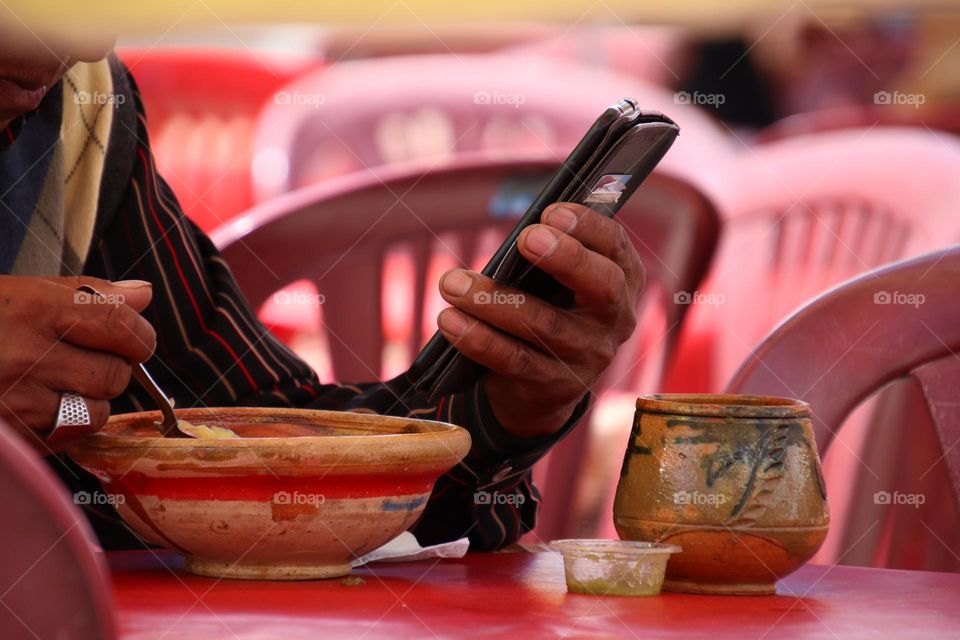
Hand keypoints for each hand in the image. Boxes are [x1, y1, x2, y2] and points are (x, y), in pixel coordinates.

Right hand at [0, 276, 155, 450]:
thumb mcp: (19, 292)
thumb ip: (87, 294)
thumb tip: (144, 294)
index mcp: (34, 309)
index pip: (122, 325)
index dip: (139, 335)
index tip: (132, 338)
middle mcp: (28, 356)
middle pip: (116, 374)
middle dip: (112, 369)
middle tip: (83, 360)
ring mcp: (16, 402)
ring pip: (96, 413)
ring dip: (89, 402)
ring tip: (56, 385)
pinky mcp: (14, 437)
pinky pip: (66, 440)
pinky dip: (63, 428)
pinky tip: (36, 407)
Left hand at [436, 203, 644, 437]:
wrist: (542, 389)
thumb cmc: (548, 309)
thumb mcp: (558, 282)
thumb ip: (547, 256)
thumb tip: (516, 238)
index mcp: (622, 280)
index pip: (616, 247)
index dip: (588, 226)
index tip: (552, 211)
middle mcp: (615, 319)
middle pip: (602, 285)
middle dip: (565, 257)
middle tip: (526, 238)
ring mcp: (588, 356)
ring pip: (544, 324)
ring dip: (493, 300)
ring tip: (452, 283)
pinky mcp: (554, 385)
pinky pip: (514, 359)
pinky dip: (478, 338)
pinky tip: (450, 320)